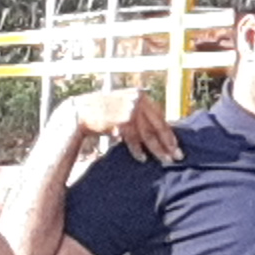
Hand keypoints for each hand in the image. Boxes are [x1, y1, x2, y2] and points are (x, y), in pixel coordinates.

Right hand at [58, 86, 180, 164]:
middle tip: (177, 156)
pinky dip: (137, 149)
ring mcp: (131, 107)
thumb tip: (154, 131)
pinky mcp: (123, 118)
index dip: (168, 132)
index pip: (160, 116)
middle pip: (157, 125)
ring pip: (148, 133)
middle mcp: (138, 98)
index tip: (175, 145)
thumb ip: (138, 115)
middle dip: (168, 143)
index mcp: (140, 95)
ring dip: (157, 149)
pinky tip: (142, 159)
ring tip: (165, 160)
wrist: (77, 112)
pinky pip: (134, 138)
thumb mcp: (122, 108)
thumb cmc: (99, 114)